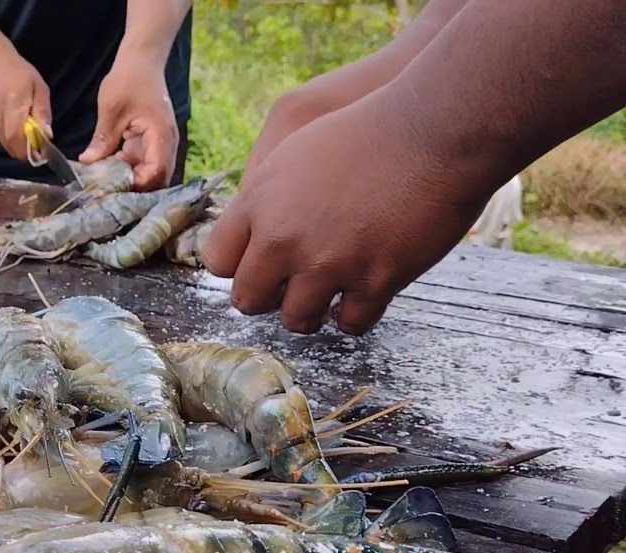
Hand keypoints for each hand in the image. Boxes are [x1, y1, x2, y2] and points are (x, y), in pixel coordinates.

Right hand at [0, 53, 51, 162]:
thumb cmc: (17, 71)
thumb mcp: (38, 86)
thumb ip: (42, 111)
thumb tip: (47, 135)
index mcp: (12, 104)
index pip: (17, 139)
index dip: (29, 150)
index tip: (40, 151)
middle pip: (11, 146)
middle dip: (25, 150)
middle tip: (35, 141)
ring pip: (4, 144)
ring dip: (16, 143)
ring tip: (22, 127)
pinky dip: (6, 137)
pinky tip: (9, 121)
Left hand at [79, 59, 177, 189]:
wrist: (141, 62)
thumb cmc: (129, 79)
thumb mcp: (112, 110)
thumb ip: (103, 139)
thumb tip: (88, 163)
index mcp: (161, 135)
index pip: (156, 173)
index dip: (137, 185)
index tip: (112, 187)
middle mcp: (165, 144)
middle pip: (155, 180)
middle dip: (132, 188)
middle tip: (104, 190)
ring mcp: (158, 145)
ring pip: (146, 174)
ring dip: (126, 179)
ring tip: (102, 182)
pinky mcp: (148, 144)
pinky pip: (139, 164)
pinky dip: (124, 169)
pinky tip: (105, 170)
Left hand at [201, 92, 491, 335]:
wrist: (433, 129)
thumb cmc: (368, 130)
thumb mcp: (296, 150)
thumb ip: (266, 194)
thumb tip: (253, 229)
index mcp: (260, 203)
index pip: (218, 261)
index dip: (237, 267)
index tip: (256, 265)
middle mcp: (285, 238)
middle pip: (248, 299)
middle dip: (266, 298)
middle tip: (285, 291)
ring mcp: (329, 263)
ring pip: (297, 319)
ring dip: (309, 313)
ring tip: (323, 301)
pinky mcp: (374, 280)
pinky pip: (351, 324)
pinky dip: (354, 318)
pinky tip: (359, 304)